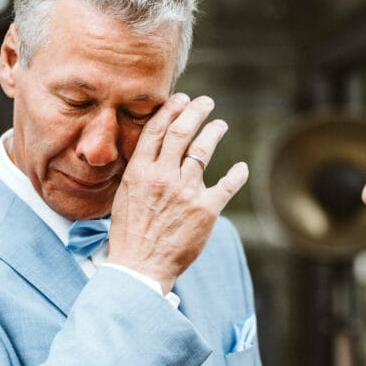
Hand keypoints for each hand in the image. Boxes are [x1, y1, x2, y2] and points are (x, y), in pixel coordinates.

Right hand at [107, 93, 248, 292]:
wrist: (140, 267)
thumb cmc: (130, 234)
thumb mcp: (124, 195)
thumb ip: (139, 171)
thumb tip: (151, 151)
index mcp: (139, 171)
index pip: (157, 129)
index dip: (172, 109)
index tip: (182, 98)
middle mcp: (163, 176)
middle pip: (182, 131)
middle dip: (196, 110)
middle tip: (206, 102)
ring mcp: (186, 191)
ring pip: (203, 150)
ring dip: (214, 132)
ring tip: (220, 124)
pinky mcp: (206, 209)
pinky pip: (227, 184)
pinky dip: (237, 174)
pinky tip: (241, 168)